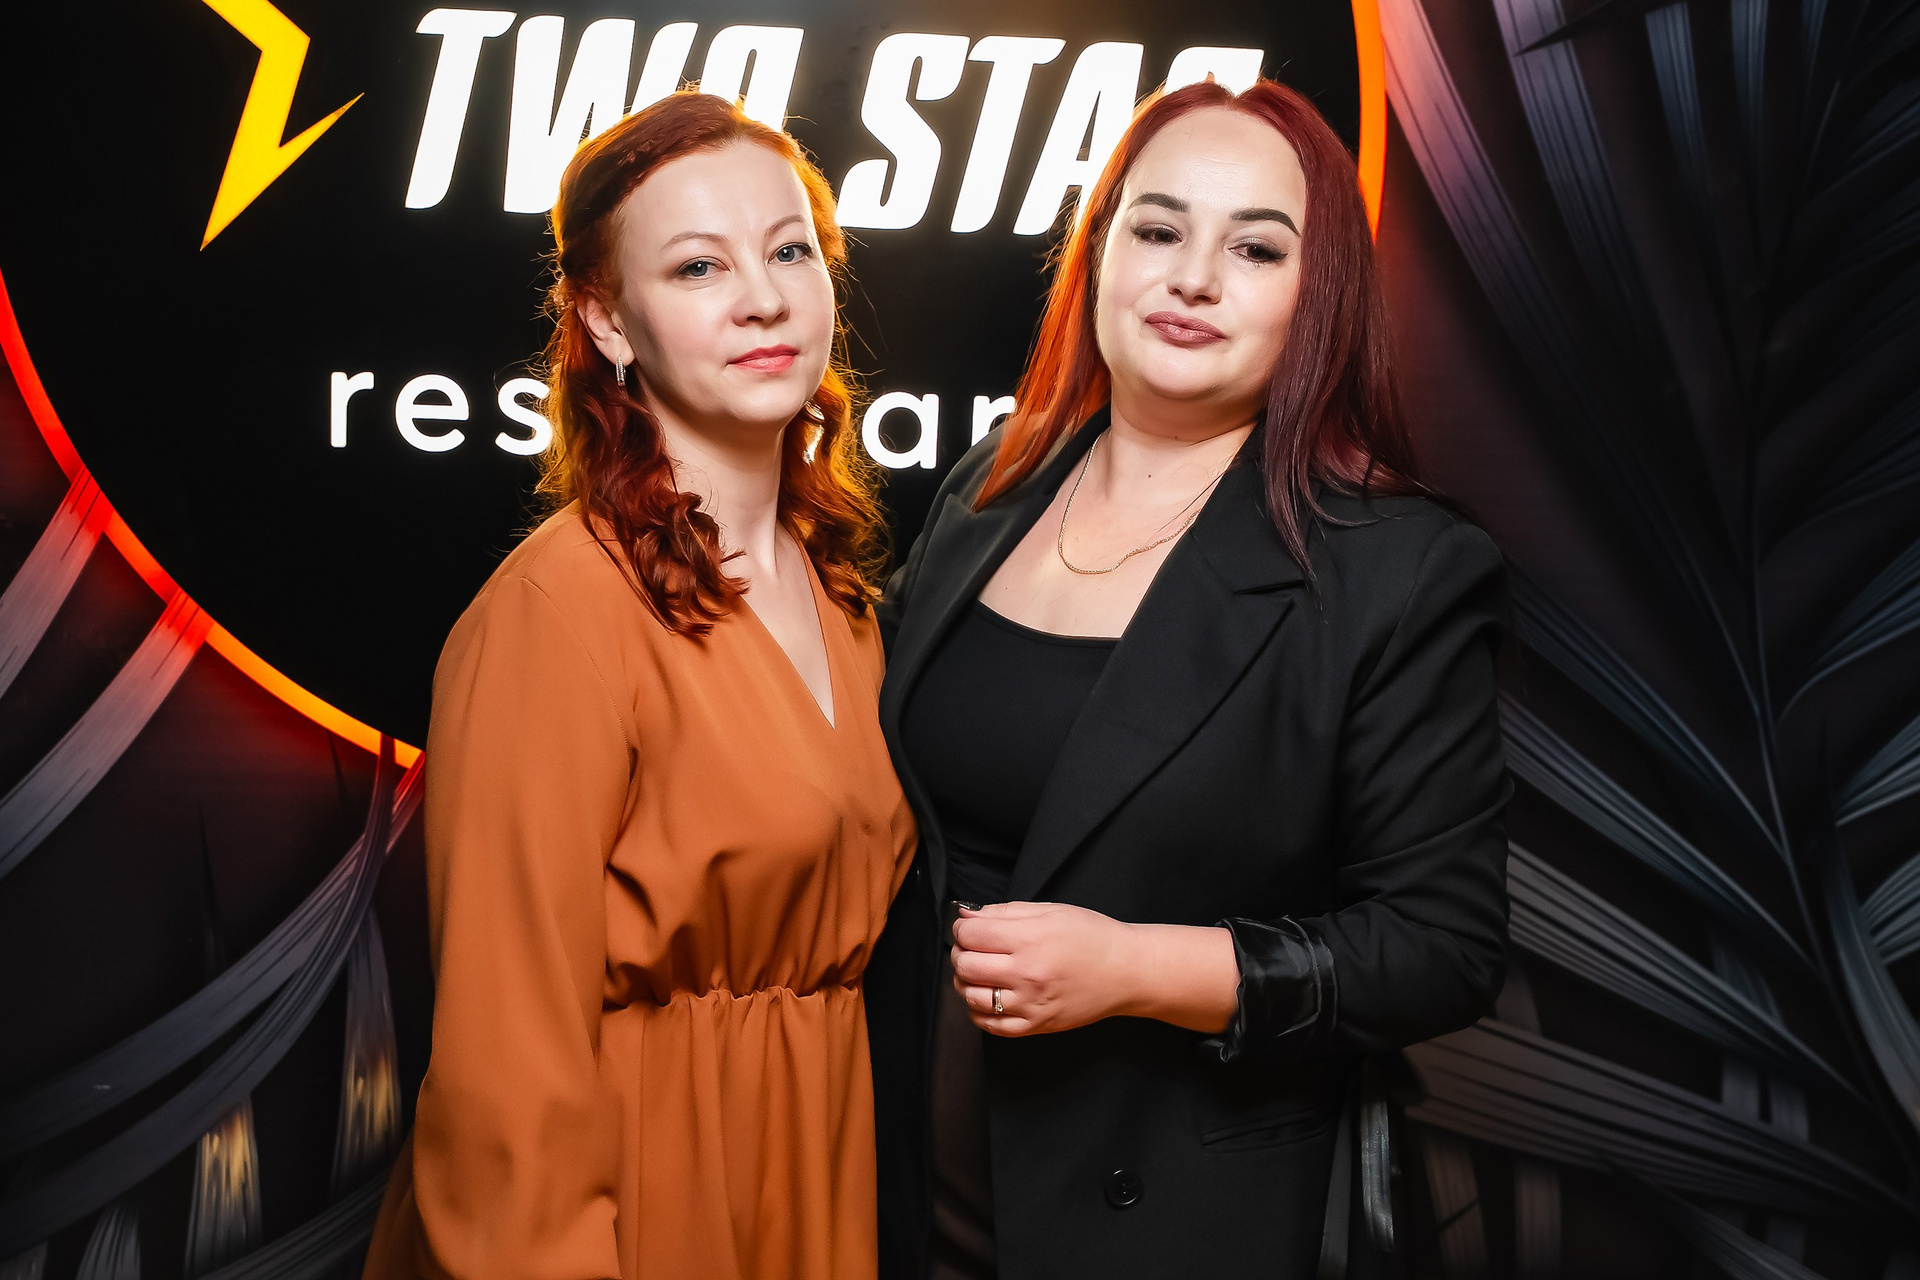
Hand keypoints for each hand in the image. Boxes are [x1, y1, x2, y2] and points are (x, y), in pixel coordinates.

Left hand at [951, 904, 1240, 1037]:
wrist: (1126, 972)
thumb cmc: (1092, 937)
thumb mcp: (1050, 911)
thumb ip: (1005, 912)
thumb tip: (967, 915)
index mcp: (1030, 939)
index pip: (971, 935)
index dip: (961, 929)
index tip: (968, 929)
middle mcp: (1027, 974)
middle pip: (966, 966)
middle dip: (960, 954)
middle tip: (972, 949)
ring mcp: (1030, 1004)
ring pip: (971, 998)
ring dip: (966, 983)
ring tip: (980, 973)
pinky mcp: (1036, 1026)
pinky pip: (990, 1025)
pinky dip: (979, 1011)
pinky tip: (989, 997)